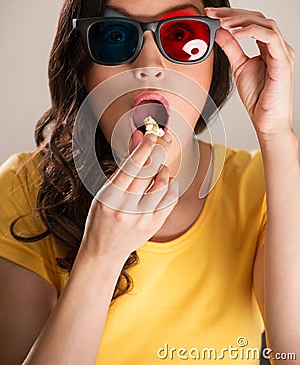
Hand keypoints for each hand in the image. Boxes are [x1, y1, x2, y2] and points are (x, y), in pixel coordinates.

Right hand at [78, 131, 177, 262]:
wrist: (103, 252)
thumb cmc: (101, 217)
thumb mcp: (105, 191)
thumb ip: (124, 165)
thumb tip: (137, 138)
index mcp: (109, 198)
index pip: (130, 167)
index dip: (144, 148)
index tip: (152, 135)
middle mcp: (125, 209)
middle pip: (148, 173)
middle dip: (157, 153)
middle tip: (161, 143)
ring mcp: (141, 219)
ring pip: (162, 185)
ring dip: (164, 170)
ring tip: (160, 168)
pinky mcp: (153, 226)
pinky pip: (170, 200)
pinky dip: (171, 186)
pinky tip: (167, 181)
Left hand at [206, 7, 294, 139]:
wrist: (267, 121)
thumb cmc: (258, 98)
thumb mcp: (239, 67)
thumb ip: (231, 49)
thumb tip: (220, 32)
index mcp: (269, 48)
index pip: (252, 22)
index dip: (231, 15)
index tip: (212, 14)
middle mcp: (278, 47)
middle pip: (258, 18)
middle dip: (233, 13)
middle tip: (213, 13)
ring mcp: (282, 53)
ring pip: (265, 23)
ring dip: (241, 20)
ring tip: (222, 22)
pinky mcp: (283, 62)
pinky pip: (270, 38)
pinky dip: (251, 32)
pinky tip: (235, 34)